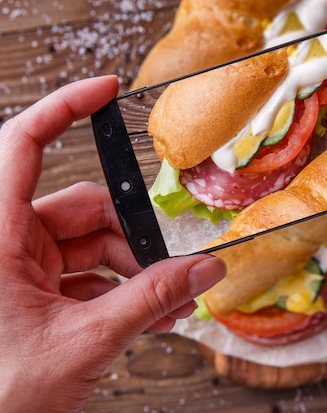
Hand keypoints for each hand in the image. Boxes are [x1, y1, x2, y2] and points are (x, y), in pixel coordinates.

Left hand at [0, 76, 225, 412]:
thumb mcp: (84, 342)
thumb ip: (150, 299)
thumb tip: (202, 269)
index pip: (23, 146)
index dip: (64, 109)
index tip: (104, 89)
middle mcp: (4, 242)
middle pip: (84, 209)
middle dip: (135, 238)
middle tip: (173, 265)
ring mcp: (19, 267)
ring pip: (92, 244)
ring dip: (135, 271)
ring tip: (169, 301)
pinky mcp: (34, 290)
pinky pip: (88, 273)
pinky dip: (121, 289)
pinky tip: (150, 311)